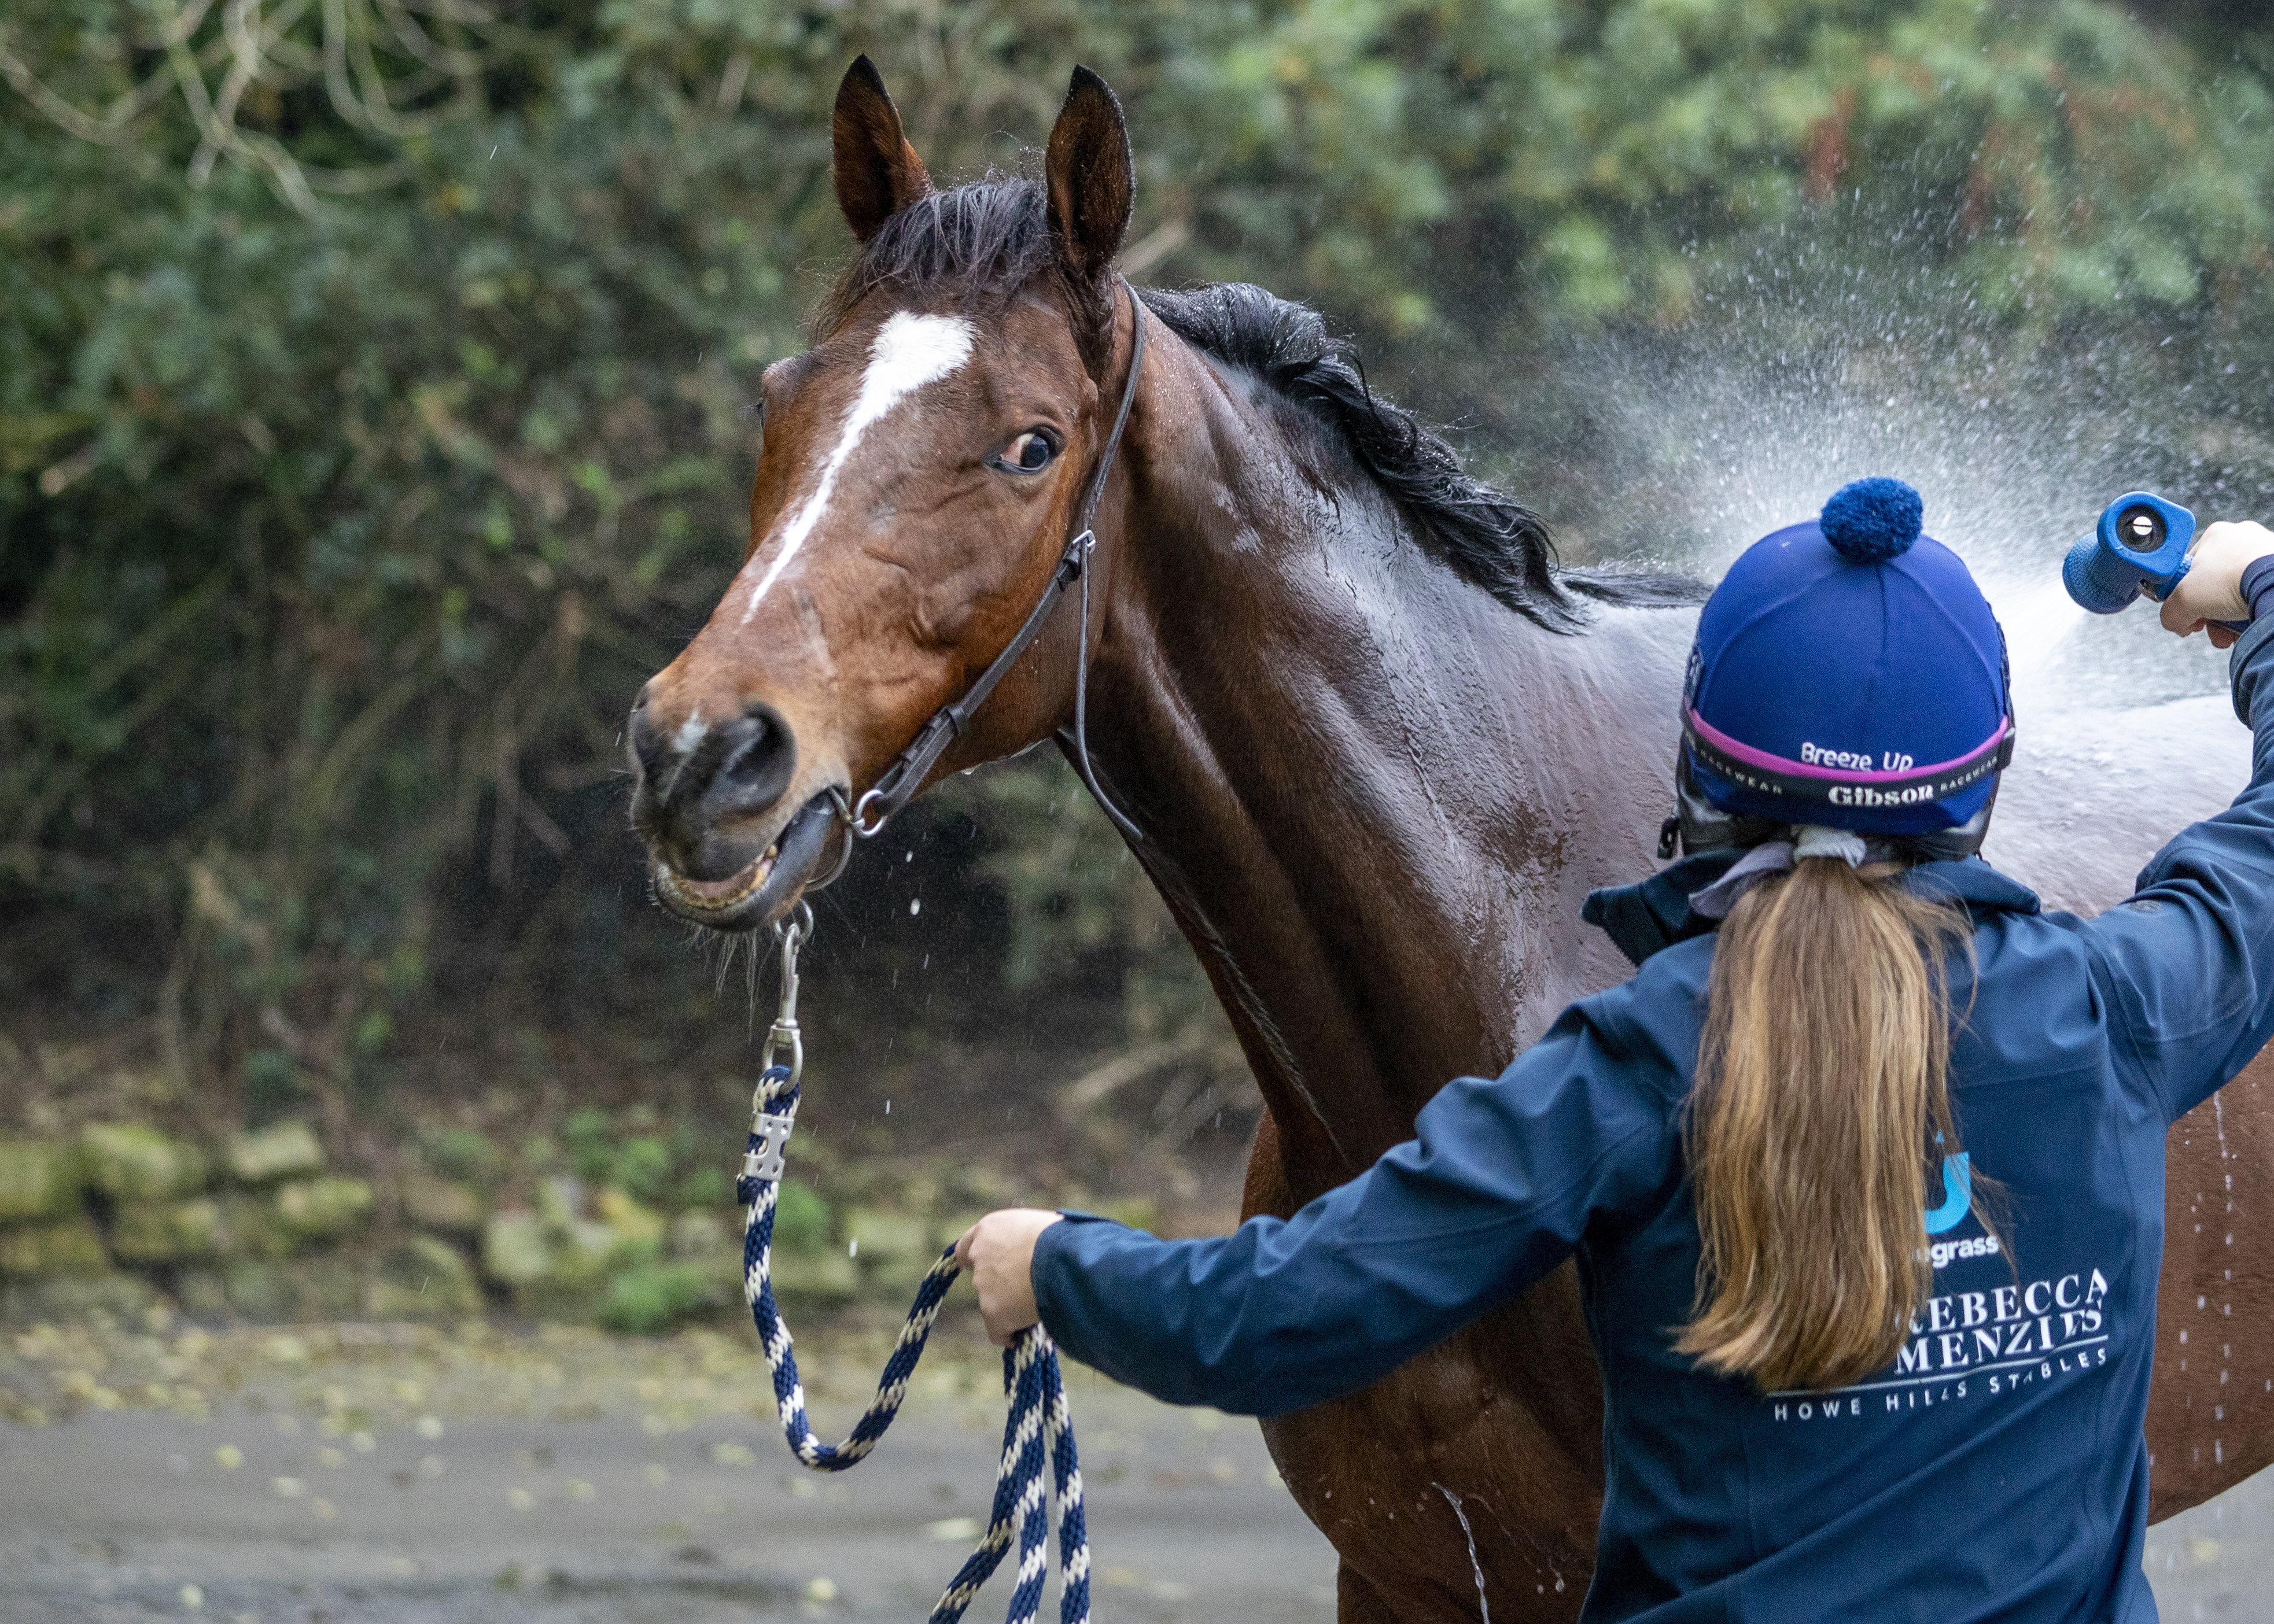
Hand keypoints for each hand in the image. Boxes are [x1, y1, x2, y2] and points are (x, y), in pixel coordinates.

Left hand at [954, 1209, 1062, 1346]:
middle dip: (999, 1284)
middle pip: (982, 1277)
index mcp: (989, 1229)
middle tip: (1026, 1288)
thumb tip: (1029, 1248)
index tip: (992, 1267)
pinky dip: (1010, 1333)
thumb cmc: (1062, 1237)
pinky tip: (1027, 1331)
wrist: (1066, 1260)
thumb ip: (1021, 1237)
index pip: (967, 1248)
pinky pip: (999, 1331)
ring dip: (1008, 1306)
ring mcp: (983, 1286)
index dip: (979, 1260)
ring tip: (1037, 1305)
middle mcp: (979, 1255)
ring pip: (992, 1303)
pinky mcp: (993, 1313)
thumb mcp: (1036, 1225)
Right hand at [2163, 520, 2273, 649]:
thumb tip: (2175, 622)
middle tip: (2211, 628)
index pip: (2190, 569)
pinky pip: (2262, 591)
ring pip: (2240, 590)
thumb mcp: (2183, 600)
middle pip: (2216, 583)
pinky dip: (2255, 608)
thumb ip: (2170, 612)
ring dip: (2232, 616)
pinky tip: (2252, 622)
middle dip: (2211, 612)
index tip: (2189, 613)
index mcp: (2215, 536)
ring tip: (2233, 633)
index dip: (2185, 596)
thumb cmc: (2233, 581)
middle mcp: (2243, 538)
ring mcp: (2267, 551)